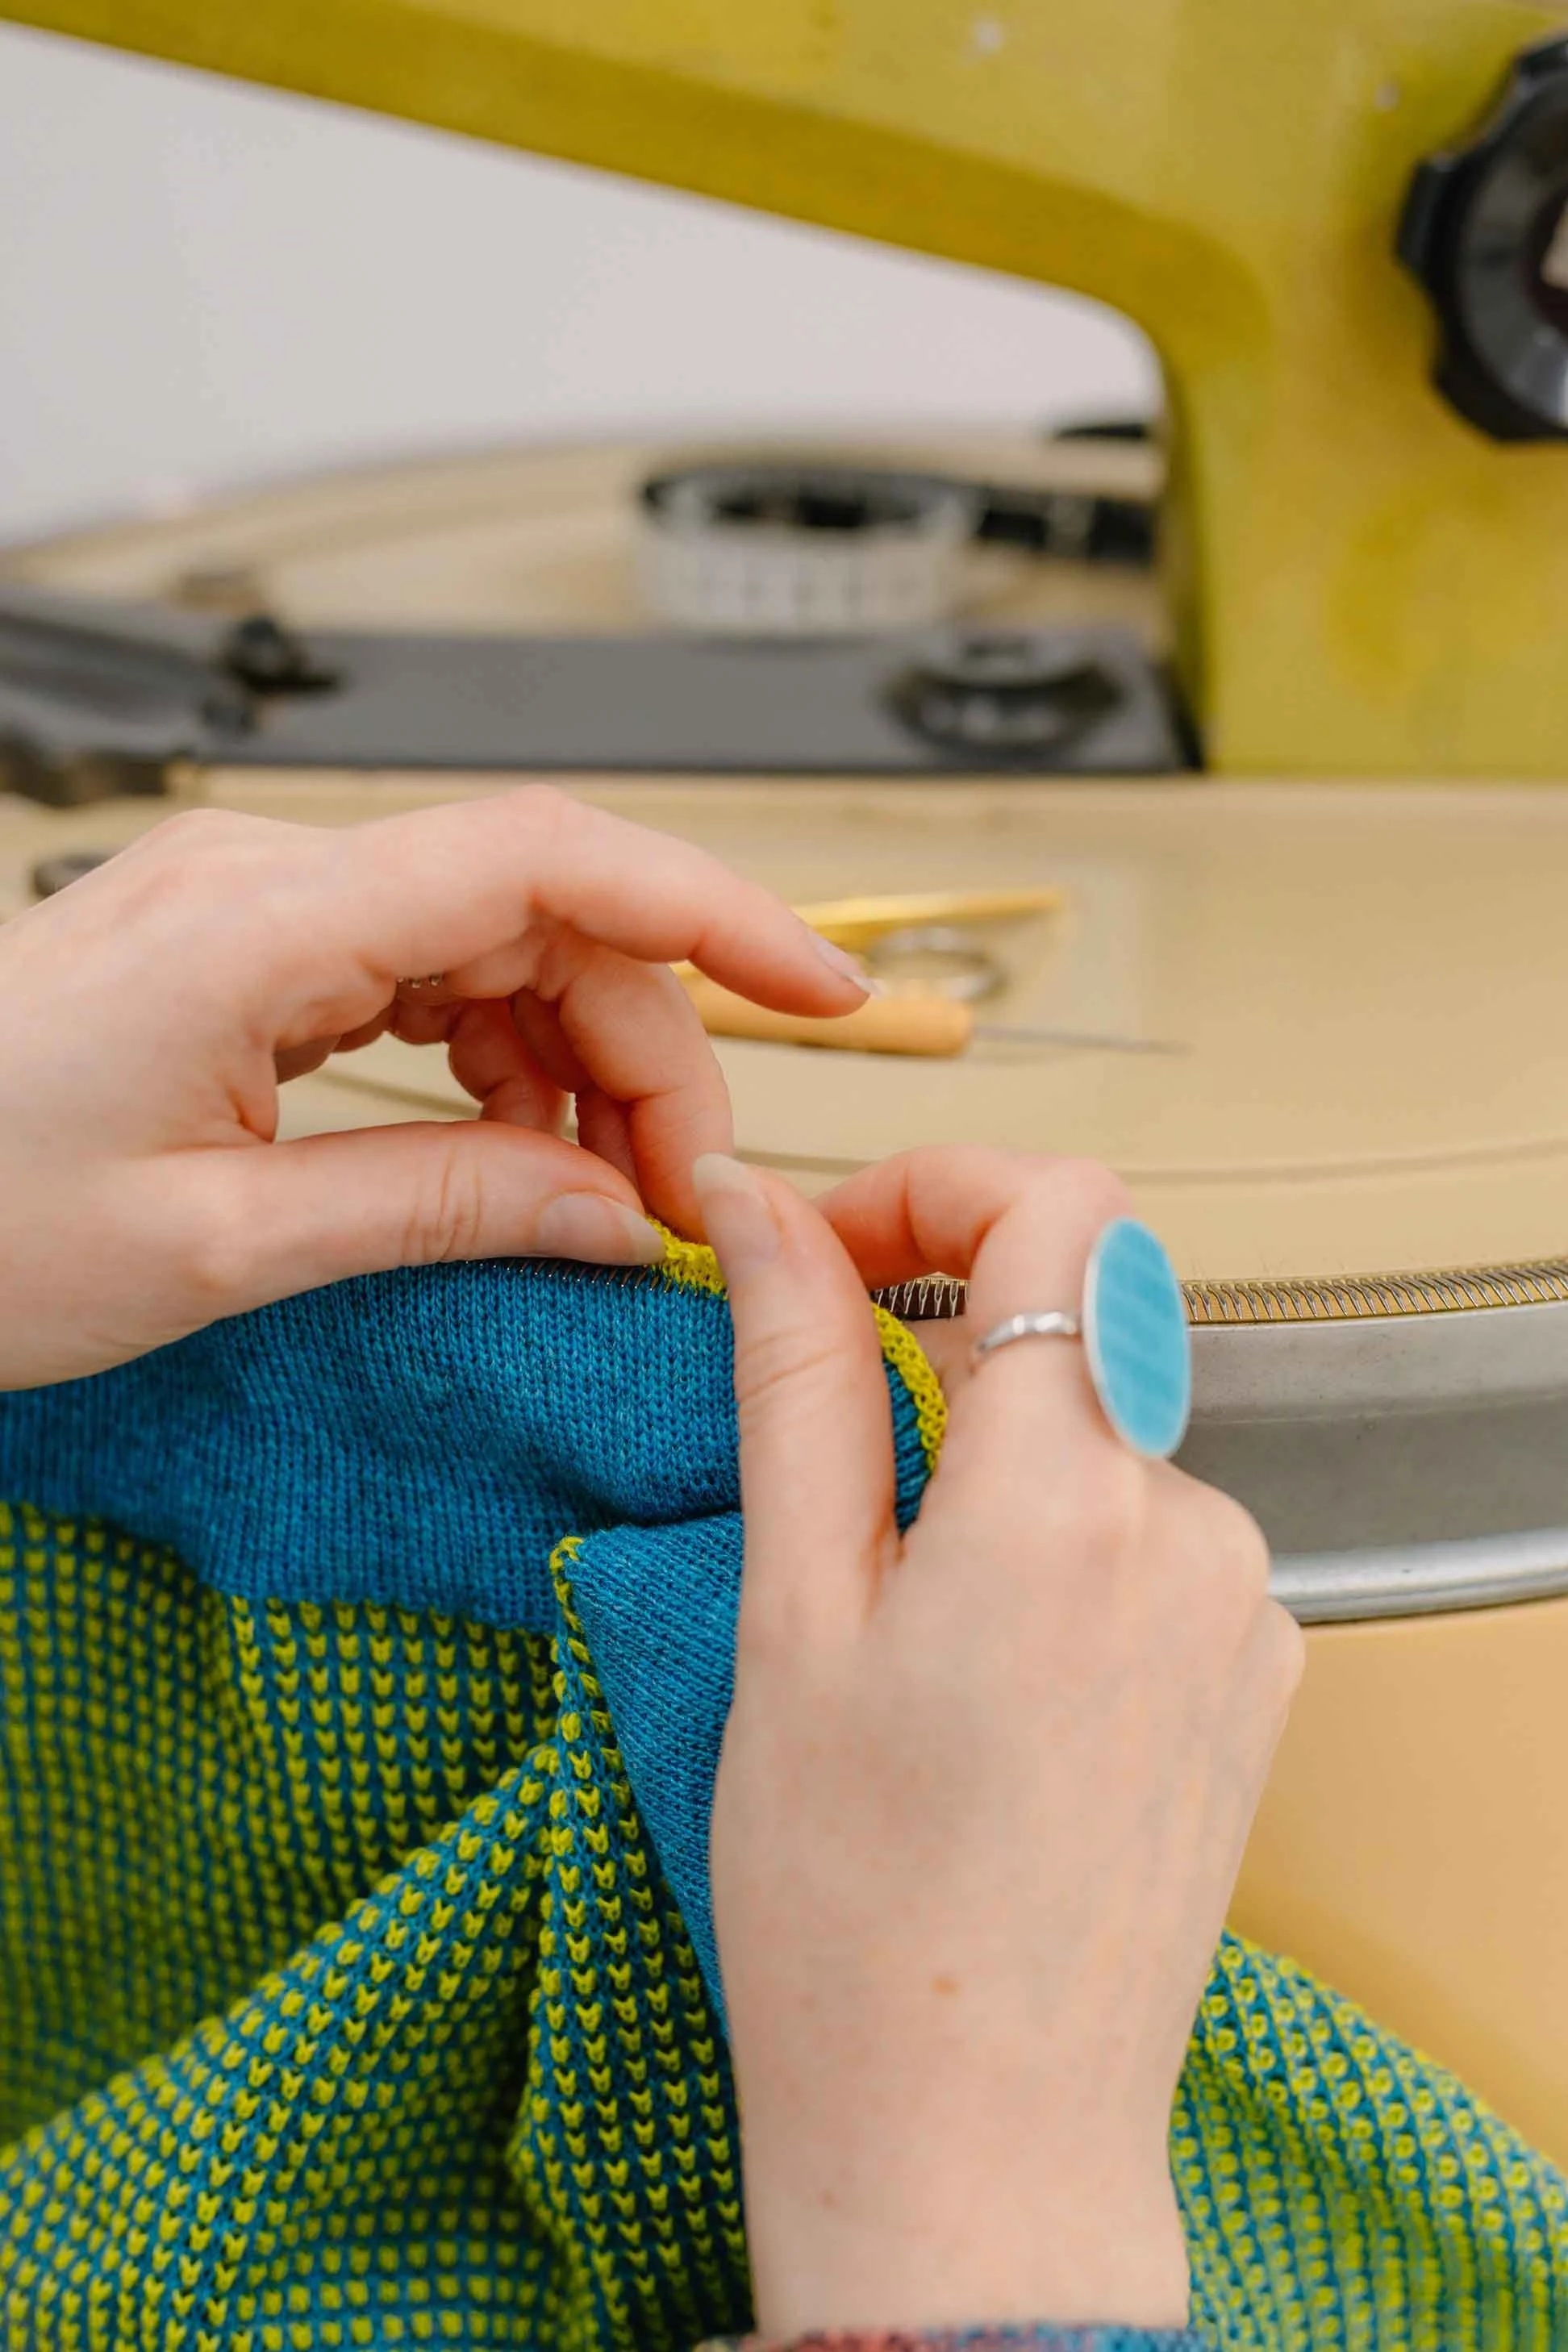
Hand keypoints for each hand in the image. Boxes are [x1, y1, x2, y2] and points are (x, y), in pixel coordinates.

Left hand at [0, 788, 866, 1386]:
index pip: (544, 856)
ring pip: (493, 944)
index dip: (710, 908)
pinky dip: (494, 1058)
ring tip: (594, 1190)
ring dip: (575, 1058)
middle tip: (678, 1196)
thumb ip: (439, 1206)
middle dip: (646, 1045)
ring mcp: (252, 906)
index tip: (819, 990)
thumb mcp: (219, 1249)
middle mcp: (264, 879)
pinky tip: (509, 1146)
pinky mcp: (241, 950)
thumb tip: (609, 1209)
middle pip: (539, 913)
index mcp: (256, 922)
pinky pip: (420, 973)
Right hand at [696, 1144, 1302, 2334]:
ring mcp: (1248, 1607)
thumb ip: (798, 1376)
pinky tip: (989, 1684)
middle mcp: (1194, 1528)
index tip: (838, 1249)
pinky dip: (1067, 1554)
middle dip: (944, 1349)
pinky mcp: (1262, 1677)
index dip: (937, 1190)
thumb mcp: (791, 1610)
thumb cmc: (853, 1909)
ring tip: (897, 1626)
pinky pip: (1154, 1540)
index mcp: (1067, 1496)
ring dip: (1002, 1470)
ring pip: (1105, 1441)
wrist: (976, 2145)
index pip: (1062, 1212)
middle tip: (825, 1455)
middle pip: (1074, 1329)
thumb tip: (763, 1208)